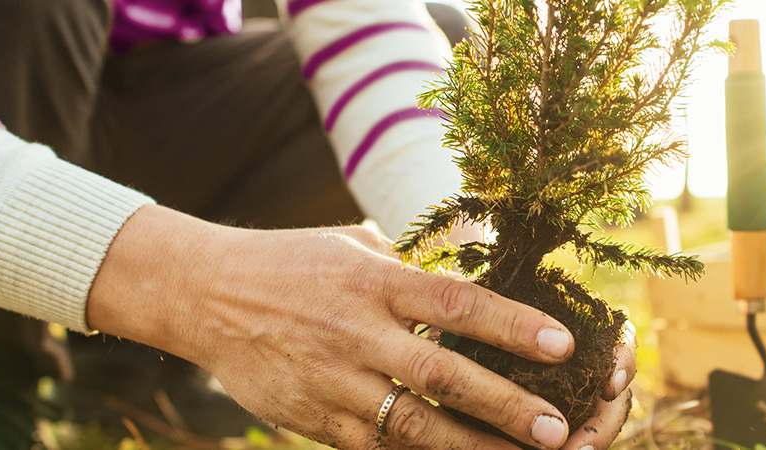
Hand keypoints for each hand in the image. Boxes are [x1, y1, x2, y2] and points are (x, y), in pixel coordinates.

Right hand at [86, 205, 632, 448]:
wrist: (202, 293)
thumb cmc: (291, 262)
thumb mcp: (353, 246)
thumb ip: (411, 268)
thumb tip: (475, 277)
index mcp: (374, 279)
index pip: (457, 304)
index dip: (514, 325)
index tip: (563, 343)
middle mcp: (356, 331)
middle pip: (443, 374)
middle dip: (504, 404)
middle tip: (554, 427)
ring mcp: (332, 380)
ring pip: (412, 424)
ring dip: (470, 446)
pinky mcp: (312, 418)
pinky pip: (373, 445)